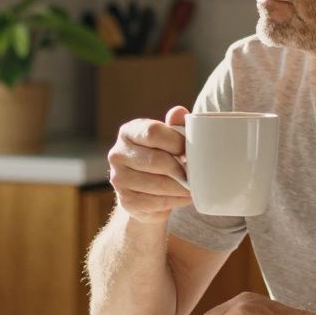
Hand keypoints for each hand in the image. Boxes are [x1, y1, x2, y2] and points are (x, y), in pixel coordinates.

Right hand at [108, 106, 191, 224]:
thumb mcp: (168, 138)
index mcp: (128, 132)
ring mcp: (119, 179)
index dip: (176, 141)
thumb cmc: (162, 157)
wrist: (144, 191)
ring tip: (195, 186)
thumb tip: (179, 112)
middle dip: (181, 168)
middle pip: (156, 160)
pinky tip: (184, 197)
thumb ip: (175, 125)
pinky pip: (157, 202)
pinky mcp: (126, 202)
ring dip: (182, 187)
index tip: (189, 150)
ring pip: (159, 184)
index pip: (153, 132)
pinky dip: (176, 201)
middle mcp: (118, 154)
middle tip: (197, 173)